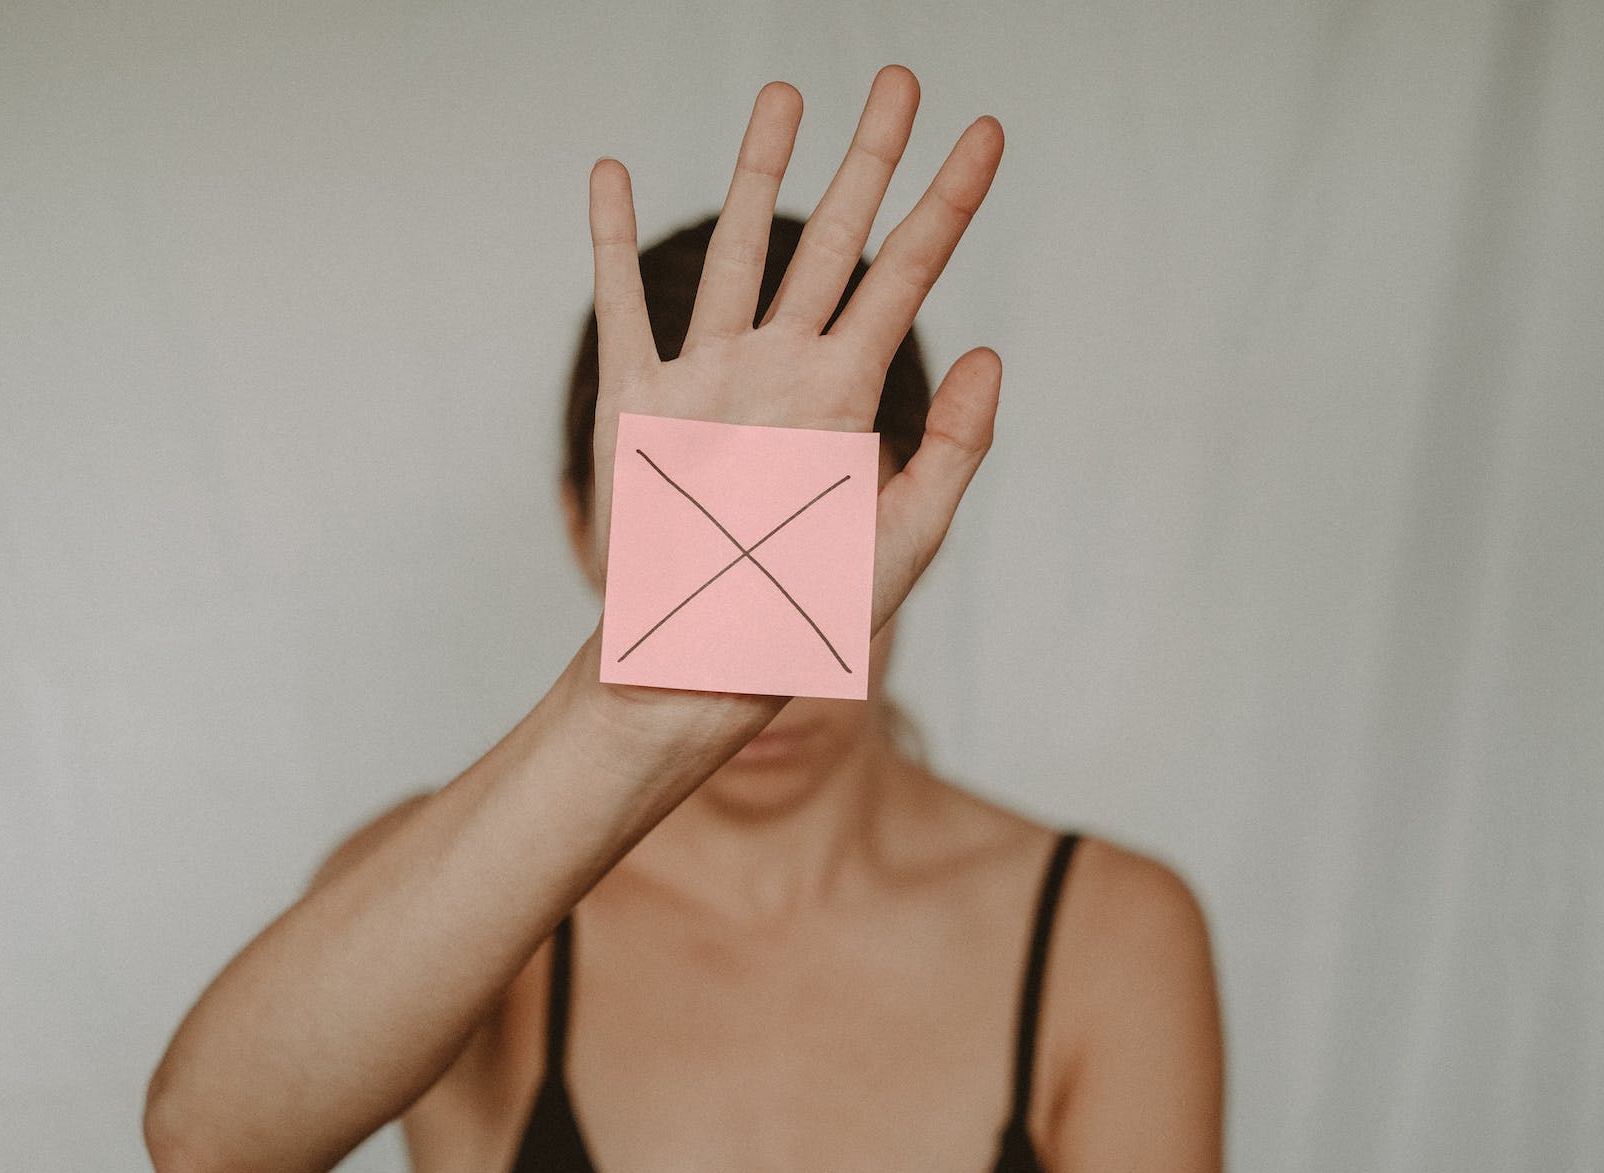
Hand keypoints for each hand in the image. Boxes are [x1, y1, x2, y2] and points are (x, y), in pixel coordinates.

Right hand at [583, 65, 1004, 635]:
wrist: (698, 666)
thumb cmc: (803, 618)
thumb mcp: (902, 542)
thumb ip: (954, 451)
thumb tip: (996, 353)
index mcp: (848, 397)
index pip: (910, 276)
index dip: (949, 202)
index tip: (986, 134)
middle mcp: (782, 371)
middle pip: (832, 239)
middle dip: (867, 157)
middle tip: (897, 75)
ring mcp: (708, 379)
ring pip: (734, 249)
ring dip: (755, 170)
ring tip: (783, 94)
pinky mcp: (636, 403)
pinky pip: (622, 305)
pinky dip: (607, 240)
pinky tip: (608, 172)